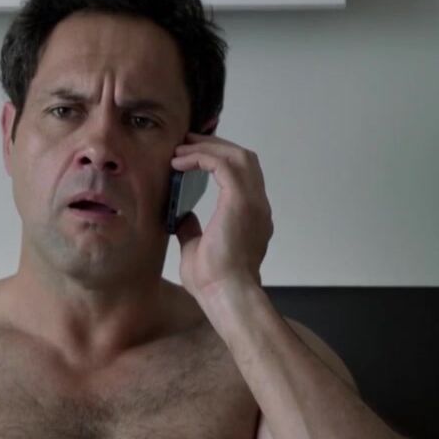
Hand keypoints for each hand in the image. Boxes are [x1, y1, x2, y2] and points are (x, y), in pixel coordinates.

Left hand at [169, 129, 273, 298]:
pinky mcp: (242, 202)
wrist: (226, 295)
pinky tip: (179, 162)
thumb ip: (192, 229)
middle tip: (186, 143)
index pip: (242, 175)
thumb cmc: (212, 281)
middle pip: (244, 159)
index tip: (191, 157)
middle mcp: (258, 206)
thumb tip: (181, 217)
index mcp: (252, 216)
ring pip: (238, 156)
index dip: (218, 159)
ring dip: (209, 147)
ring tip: (181, 148)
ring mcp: (254, 203)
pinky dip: (202, 157)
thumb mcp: (196, 248)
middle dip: (215, 146)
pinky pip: (224, 165)